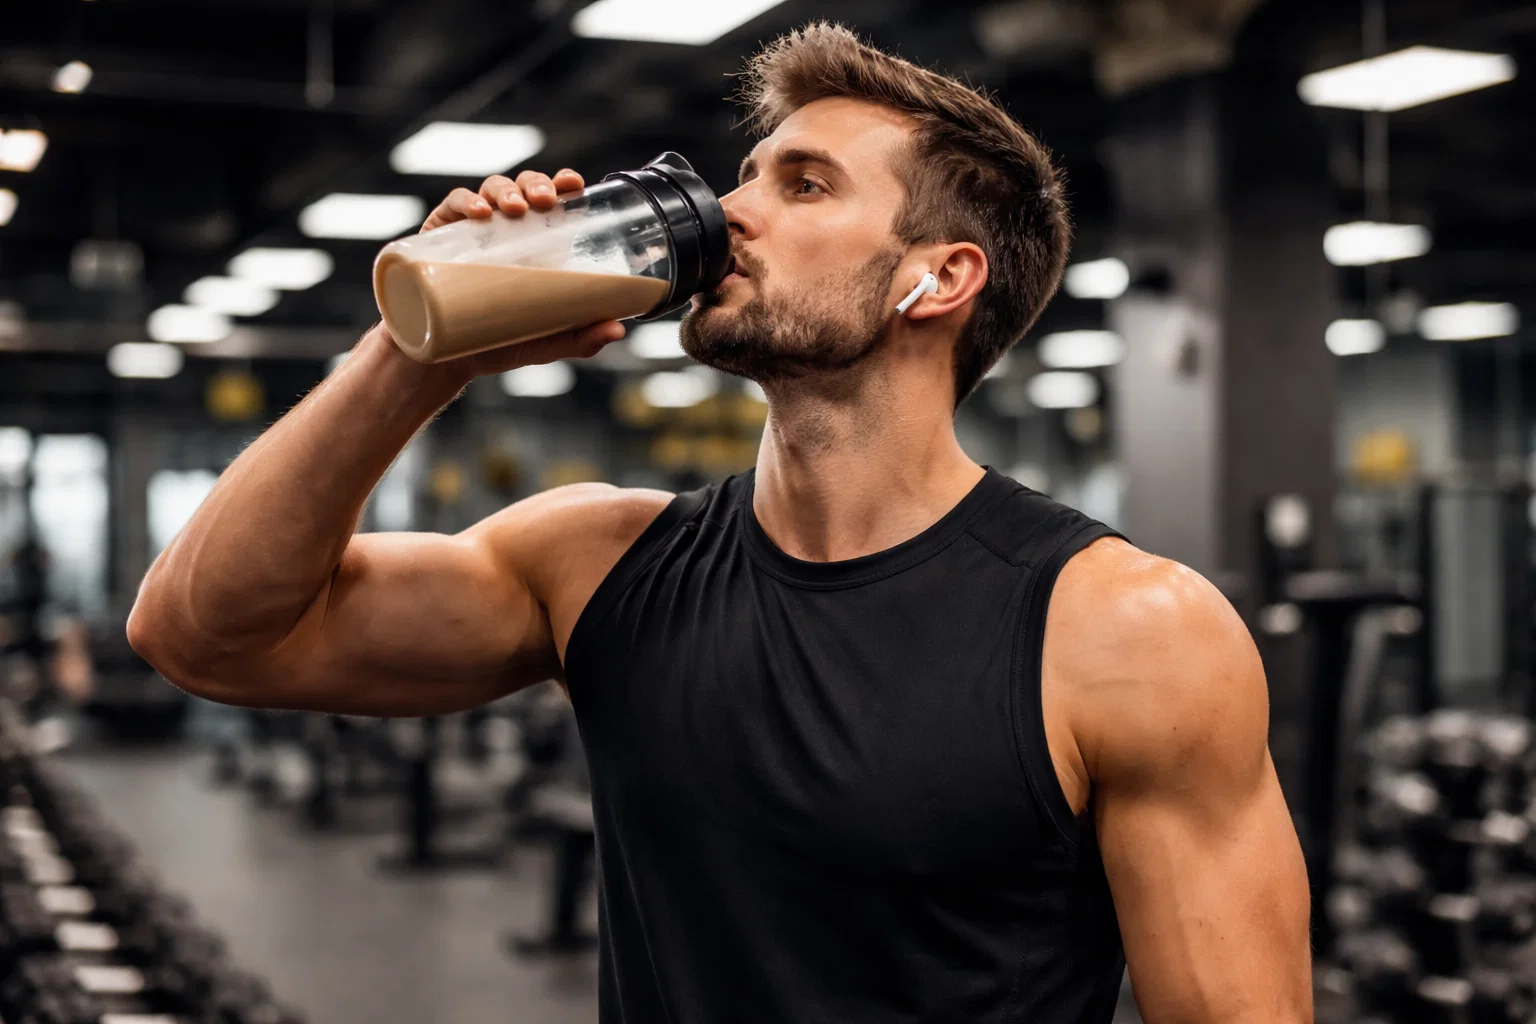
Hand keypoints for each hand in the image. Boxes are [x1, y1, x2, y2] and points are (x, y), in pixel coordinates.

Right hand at [414, 168, 626, 376]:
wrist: (445, 360)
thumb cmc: (499, 343)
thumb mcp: (546, 343)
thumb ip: (581, 338)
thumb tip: (617, 330)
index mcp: (537, 243)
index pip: (553, 199)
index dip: (563, 183)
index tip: (575, 184)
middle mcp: (507, 228)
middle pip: (525, 186)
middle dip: (537, 184)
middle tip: (545, 201)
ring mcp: (473, 227)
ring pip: (491, 189)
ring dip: (506, 191)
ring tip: (515, 209)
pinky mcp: (441, 234)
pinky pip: (452, 205)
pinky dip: (465, 201)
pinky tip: (479, 213)